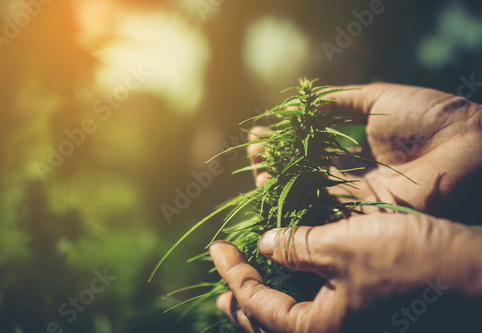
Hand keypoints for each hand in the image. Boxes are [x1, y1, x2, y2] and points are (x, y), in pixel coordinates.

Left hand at [210, 213, 481, 332]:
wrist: (469, 271)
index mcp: (317, 330)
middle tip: (222, 285)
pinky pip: (314, 309)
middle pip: (268, 323)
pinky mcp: (361, 313)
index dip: (232, 273)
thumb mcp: (340, 246)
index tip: (216, 248)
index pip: (256, 303)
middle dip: (241, 300)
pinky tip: (289, 276)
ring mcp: (347, 326)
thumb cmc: (405, 259)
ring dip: (264, 300)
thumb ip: (294, 247)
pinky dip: (293, 293)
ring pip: (291, 319)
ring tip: (244, 286)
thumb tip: (265, 245)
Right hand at [248, 83, 481, 221]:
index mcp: (359, 151)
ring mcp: (356, 199)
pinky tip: (271, 188)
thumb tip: (300, 104)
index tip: (260, 131)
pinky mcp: (361, 216)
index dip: (285, 143)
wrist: (467, 146)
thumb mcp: (377, 99)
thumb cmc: (429, 117)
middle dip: (275, 164)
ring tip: (254, 166)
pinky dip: (295, 202)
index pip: (312, 151)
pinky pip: (321, 211)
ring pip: (308, 195)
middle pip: (305, 176)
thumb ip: (338, 102)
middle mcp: (353, 178)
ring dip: (278, 183)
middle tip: (251, 152)